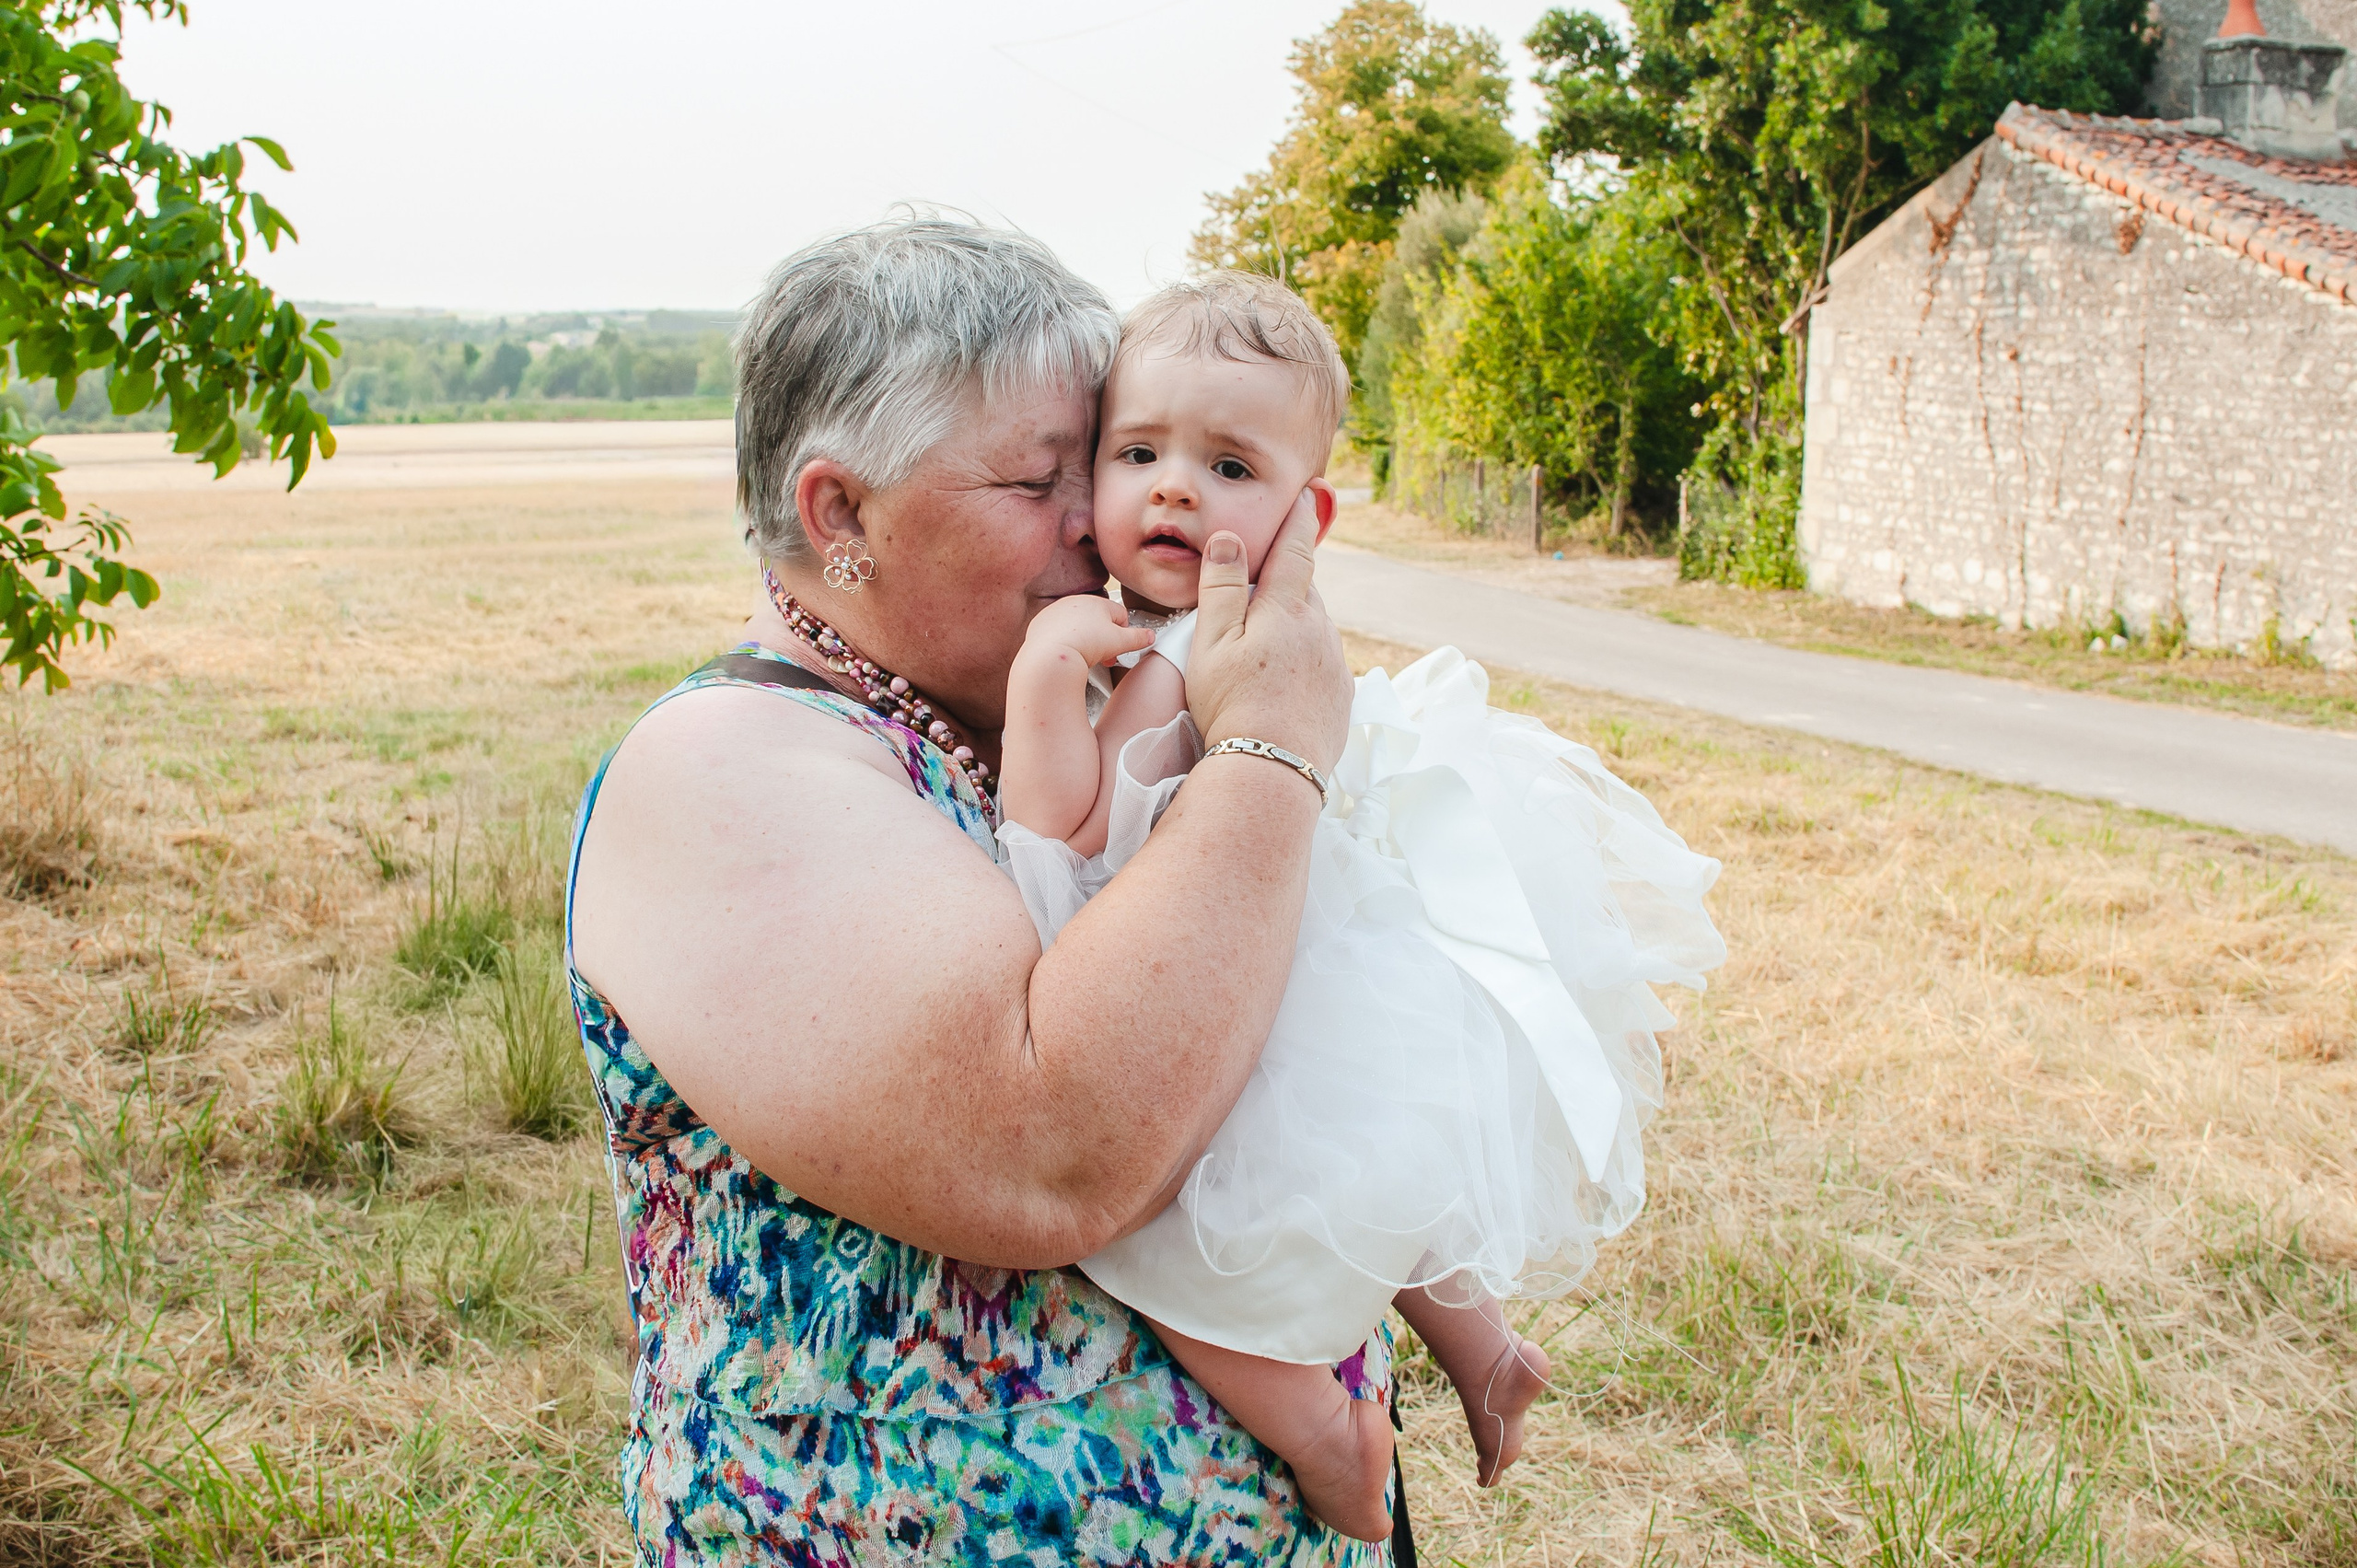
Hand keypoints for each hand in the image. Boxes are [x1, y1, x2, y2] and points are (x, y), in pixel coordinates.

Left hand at [1021, 594, 1154, 668]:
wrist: (1051, 655)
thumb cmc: (1084, 645)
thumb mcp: (1120, 642)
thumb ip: (1139, 638)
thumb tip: (1150, 636)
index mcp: (1097, 602)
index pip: (1120, 614)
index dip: (1124, 634)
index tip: (1120, 647)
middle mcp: (1075, 602)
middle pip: (1098, 621)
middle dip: (1104, 640)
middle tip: (1106, 657)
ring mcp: (1056, 612)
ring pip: (1078, 626)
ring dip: (1085, 641)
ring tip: (1086, 658)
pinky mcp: (1041, 624)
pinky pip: (1058, 632)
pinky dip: (1064, 642)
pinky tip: (1067, 654)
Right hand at [1186, 487, 1350, 768]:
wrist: (1271, 771)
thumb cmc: (1232, 705)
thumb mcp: (1213, 642)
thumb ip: (1223, 587)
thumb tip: (1231, 538)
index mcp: (1288, 610)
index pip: (1296, 551)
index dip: (1299, 520)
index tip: (1308, 494)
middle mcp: (1321, 632)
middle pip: (1304, 592)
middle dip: (1286, 584)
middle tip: (1260, 590)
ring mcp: (1335, 666)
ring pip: (1313, 630)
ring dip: (1293, 629)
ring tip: (1261, 652)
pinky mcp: (1341, 698)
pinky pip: (1322, 666)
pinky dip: (1303, 664)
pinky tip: (1281, 686)